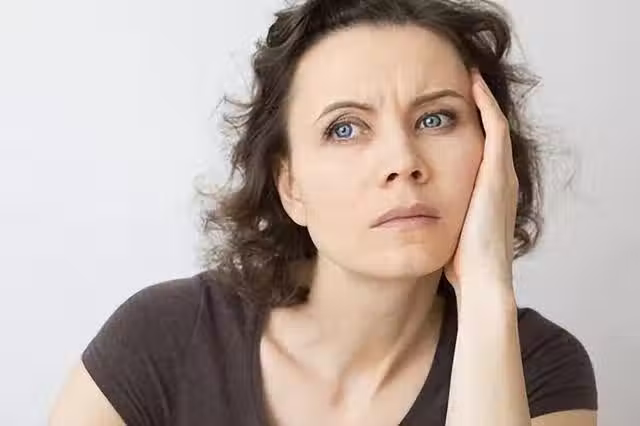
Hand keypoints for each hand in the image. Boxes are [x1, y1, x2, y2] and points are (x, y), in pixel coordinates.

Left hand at [444, 69, 518, 294]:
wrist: (481, 280)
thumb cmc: (461, 264)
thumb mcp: (448, 231)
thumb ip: (439, 216)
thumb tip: (412, 216)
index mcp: (488, 194)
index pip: (481, 150)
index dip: (470, 127)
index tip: (451, 110)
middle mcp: (500, 180)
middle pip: (490, 133)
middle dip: (479, 108)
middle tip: (465, 83)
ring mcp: (502, 176)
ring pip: (495, 125)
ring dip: (483, 100)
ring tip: (470, 76)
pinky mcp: (497, 176)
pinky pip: (494, 130)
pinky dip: (486, 106)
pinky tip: (473, 86)